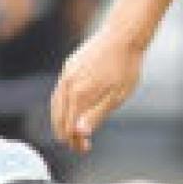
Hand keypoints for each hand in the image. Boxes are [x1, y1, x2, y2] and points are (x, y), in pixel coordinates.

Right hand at [51, 25, 144, 153]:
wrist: (123, 35)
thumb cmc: (126, 66)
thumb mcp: (117, 95)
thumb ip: (97, 114)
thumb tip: (79, 133)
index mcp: (79, 94)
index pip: (70, 126)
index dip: (75, 140)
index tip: (83, 149)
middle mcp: (68, 84)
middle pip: (60, 116)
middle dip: (66, 133)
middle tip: (77, 145)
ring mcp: (67, 73)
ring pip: (56, 103)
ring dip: (61, 120)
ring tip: (68, 131)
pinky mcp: (69, 65)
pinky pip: (60, 90)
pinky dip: (61, 104)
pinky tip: (68, 108)